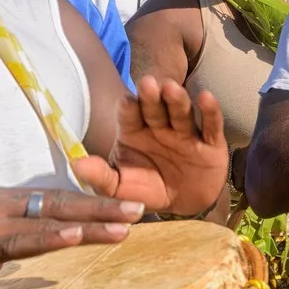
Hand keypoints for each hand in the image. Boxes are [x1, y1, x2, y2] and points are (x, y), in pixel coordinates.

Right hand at [0, 188, 143, 288]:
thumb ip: (12, 244)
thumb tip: (45, 248)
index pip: (55, 200)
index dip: (94, 202)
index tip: (129, 207)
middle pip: (59, 202)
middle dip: (103, 205)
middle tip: (144, 208)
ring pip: (45, 219)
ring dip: (88, 221)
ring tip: (126, 225)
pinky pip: (16, 242)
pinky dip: (48, 239)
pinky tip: (74, 237)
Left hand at [74, 74, 229, 215]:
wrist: (184, 204)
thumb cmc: (146, 191)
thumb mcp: (120, 188)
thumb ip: (101, 177)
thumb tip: (77, 165)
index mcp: (134, 133)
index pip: (129, 116)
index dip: (128, 109)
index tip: (127, 103)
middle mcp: (159, 128)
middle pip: (154, 109)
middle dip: (151, 97)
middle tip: (148, 83)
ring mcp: (185, 133)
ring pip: (181, 113)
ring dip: (177, 100)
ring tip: (172, 88)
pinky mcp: (210, 143)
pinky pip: (211, 125)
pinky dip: (210, 111)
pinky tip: (206, 97)